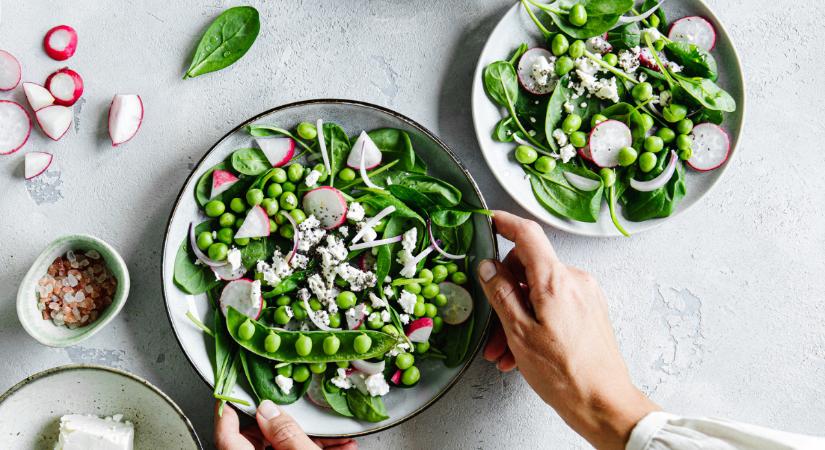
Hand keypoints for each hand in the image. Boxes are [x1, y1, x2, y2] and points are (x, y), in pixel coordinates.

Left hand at [214, 400, 356, 449]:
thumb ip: (286, 433)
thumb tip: (270, 410)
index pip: (226, 435)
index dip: (227, 410)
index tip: (230, 391)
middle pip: (257, 440)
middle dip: (283, 424)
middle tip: (297, 412)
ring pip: (282, 449)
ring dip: (310, 438)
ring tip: (335, 435)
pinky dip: (315, 449)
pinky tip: (340, 446)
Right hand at [477, 211, 657, 449]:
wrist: (604, 403)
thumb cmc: (565, 374)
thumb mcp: (519, 333)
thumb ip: (501, 294)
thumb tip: (487, 268)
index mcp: (556, 280)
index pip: (527, 234)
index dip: (504, 223)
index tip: (488, 220)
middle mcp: (575, 281)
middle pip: (528, 267)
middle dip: (503, 293)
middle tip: (490, 324)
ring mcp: (584, 296)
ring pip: (538, 291)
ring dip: (516, 316)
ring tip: (504, 350)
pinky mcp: (589, 311)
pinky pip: (553, 304)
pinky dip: (534, 321)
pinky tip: (522, 350)